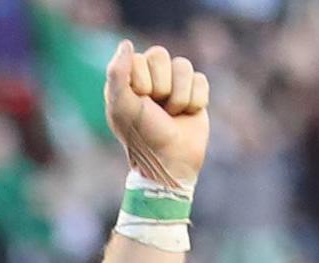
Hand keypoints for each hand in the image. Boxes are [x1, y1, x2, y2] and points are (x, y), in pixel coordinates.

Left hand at [104, 42, 211, 190]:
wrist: (171, 162)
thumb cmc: (143, 136)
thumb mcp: (122, 107)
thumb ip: (117, 74)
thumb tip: (127, 44)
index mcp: (128, 79)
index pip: (141, 59)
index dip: (143, 83)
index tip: (140, 104)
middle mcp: (150, 77)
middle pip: (162, 55)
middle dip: (162, 88)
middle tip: (157, 111)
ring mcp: (174, 84)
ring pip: (183, 66)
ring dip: (179, 97)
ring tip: (172, 115)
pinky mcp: (195, 92)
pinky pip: (200, 79)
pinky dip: (195, 101)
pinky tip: (187, 115)